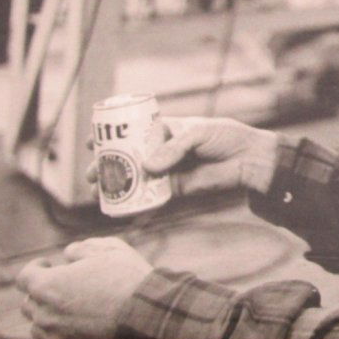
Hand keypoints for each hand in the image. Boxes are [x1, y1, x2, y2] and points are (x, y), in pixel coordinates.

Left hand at [17, 236, 152, 338]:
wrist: (147, 318)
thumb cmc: (128, 280)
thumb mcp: (108, 250)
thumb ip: (82, 248)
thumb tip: (69, 254)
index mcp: (47, 285)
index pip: (24, 277)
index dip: (36, 268)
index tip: (49, 265)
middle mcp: (44, 314)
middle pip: (29, 303)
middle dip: (43, 292)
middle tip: (65, 287)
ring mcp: (54, 338)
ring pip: (38, 327)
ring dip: (48, 317)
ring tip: (70, 310)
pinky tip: (71, 331)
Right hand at [87, 116, 279, 197]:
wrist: (248, 159)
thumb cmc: (225, 137)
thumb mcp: (197, 133)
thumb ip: (174, 148)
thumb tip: (148, 167)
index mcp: (164, 130)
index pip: (131, 132)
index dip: (110, 137)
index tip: (91, 143)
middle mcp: (162, 150)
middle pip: (127, 158)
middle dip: (106, 166)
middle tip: (90, 175)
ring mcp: (168, 171)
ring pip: (136, 179)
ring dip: (116, 186)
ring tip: (98, 192)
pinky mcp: (177, 189)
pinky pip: (153, 198)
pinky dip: (137, 204)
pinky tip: (120, 209)